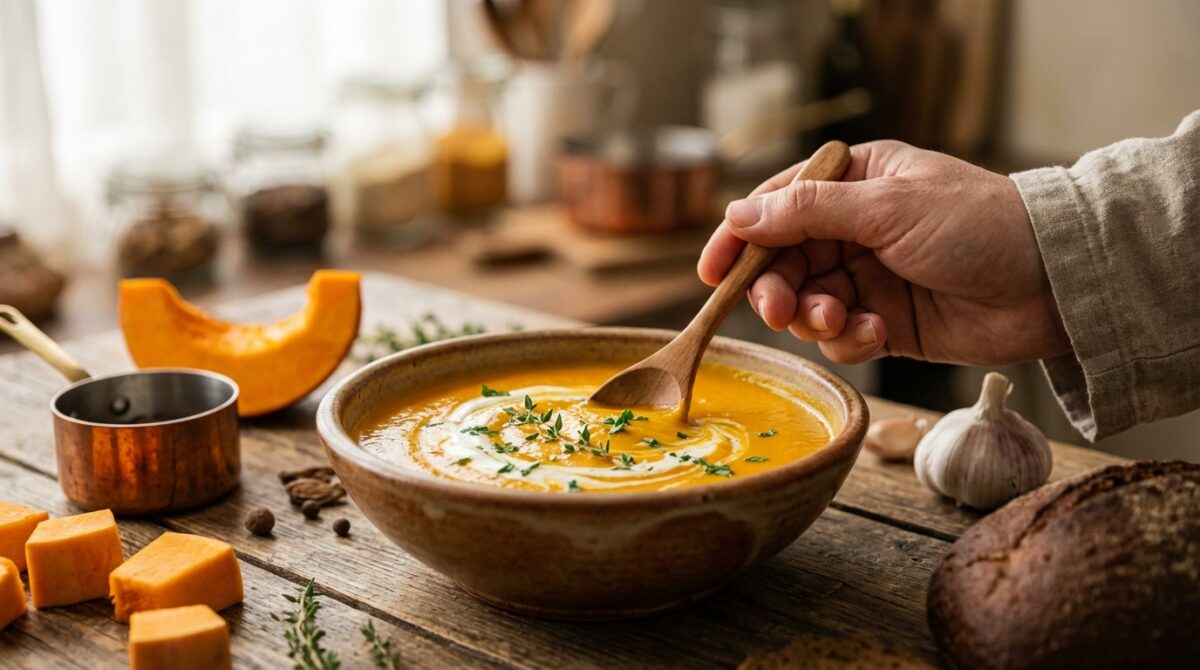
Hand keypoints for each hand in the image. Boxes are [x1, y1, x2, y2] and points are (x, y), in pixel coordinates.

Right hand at [698, 140, 1070, 364]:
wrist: (1052, 284)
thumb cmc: (979, 224)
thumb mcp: (887, 207)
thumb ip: (808, 212)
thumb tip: (739, 212)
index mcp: (855, 182)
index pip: (778, 206)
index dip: (740, 238)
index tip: (712, 271)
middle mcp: (856, 229)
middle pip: (783, 262)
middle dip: (775, 288)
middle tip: (777, 308)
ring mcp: (869, 277)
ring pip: (806, 304)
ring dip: (813, 317)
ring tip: (842, 320)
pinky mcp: (885, 323)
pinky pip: (841, 337)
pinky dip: (848, 340)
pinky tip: (874, 334)